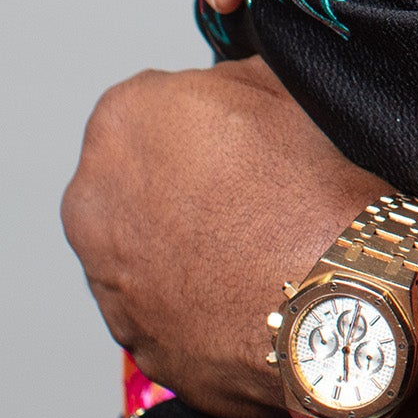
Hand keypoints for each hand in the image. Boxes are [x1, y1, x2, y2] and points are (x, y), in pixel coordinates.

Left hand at [61, 59, 378, 417]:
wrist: (325, 290)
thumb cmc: (304, 192)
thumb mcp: (280, 86)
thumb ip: (232, 79)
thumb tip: (231, 89)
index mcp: (122, 122)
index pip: (155, 106)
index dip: (206, 122)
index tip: (240, 141)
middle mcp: (92, 198)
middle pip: (135, 179)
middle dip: (178, 184)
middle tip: (244, 194)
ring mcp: (104, 276)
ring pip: (141, 249)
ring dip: (179, 244)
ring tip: (249, 249)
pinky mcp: (133, 337)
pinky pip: (160, 309)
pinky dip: (192, 301)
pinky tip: (244, 292)